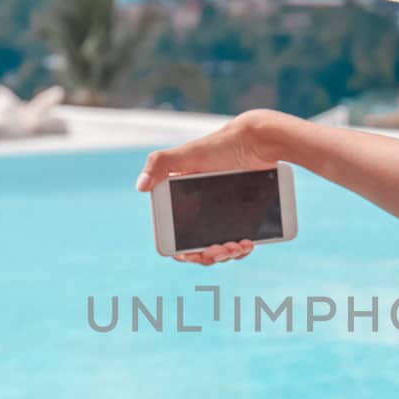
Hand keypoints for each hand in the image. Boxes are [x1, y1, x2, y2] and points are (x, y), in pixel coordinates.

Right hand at [137, 109, 294, 266]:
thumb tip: (141, 186)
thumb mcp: (188, 153)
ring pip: (220, 250)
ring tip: (238, 245)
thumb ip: (160, 163)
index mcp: (182, 202)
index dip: (183, 252)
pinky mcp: (242, 220)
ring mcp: (222, 217)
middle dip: (210, 255)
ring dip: (228, 255)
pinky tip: (248, 242)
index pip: (175, 238)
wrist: (257, 143)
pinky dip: (242, 249)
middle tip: (223, 247)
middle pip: (200, 250)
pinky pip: (239, 245)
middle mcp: (200, 212)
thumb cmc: (220, 146)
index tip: (195, 253)